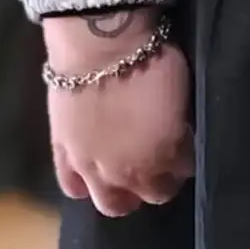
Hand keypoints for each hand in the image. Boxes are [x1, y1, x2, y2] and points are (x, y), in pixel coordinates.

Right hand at [45, 10, 193, 216]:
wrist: (101, 45)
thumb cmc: (152, 59)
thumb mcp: (183, 92)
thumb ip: (180, 126)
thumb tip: (180, 137)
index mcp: (165, 154)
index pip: (183, 172)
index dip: (186, 160)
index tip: (185, 145)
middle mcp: (129, 173)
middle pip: (151, 195)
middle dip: (158, 182)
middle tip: (158, 161)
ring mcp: (92, 169)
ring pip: (110, 203)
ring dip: (122, 193)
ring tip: (126, 172)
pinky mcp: (63, 155)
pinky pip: (72, 187)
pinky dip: (83, 185)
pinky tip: (91, 175)